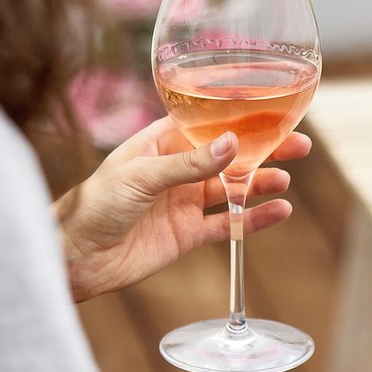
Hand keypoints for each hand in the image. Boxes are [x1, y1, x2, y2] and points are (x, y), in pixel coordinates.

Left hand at [54, 117, 311, 301]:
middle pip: (228, 156)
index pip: (208, 124)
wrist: (74, 256)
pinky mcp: (187, 234)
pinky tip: (277, 212)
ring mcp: (183, 202)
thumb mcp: (141, 176)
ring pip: (232, 189)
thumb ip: (189, 163)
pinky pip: (227, 224)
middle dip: (263, 150)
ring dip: (259, 183)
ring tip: (284, 179)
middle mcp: (176, 169)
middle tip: (298, 145)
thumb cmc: (93, 204)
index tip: (272, 114)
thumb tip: (233, 144)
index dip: (241, 120)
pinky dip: (252, 220)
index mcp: (160, 143)